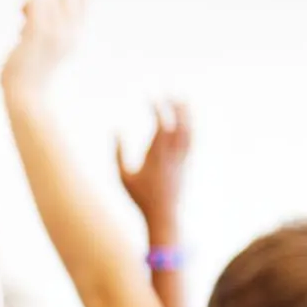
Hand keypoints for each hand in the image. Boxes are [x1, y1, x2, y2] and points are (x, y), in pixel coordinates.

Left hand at [1, 0, 89, 95]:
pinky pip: (36, 1)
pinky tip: (23, 24)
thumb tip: (31, 14)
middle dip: (46, 1)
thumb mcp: (38, 52)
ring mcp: (57, 32)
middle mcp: (71, 33)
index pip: (82, 6)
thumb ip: (40, 31)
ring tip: (25, 27)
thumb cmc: (28, 79)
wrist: (27, 98)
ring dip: (31, 6)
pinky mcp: (41, 32)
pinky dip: (27, 7)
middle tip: (30, 18)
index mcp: (73, 38)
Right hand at [118, 101, 192, 234]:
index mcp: (156, 156)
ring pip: (188, 131)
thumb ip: (118, 152)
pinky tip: (188, 120)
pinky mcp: (187, 163)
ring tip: (182, 100)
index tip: (151, 98)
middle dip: (176, 107)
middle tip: (170, 93)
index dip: (158, 109)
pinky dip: (190, 127)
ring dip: (186, 114)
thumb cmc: (141, 197)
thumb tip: (115, 130)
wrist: (164, 214)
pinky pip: (192, 140)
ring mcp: (182, 159)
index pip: (162, 125)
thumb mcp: (123, 175)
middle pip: (179, 125)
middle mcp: (172, 155)